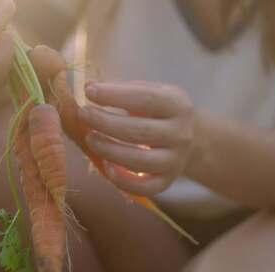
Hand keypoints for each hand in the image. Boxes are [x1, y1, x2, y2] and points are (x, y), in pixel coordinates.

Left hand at [78, 81, 196, 195]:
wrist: (190, 139)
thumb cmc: (159, 111)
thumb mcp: (152, 92)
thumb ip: (123, 89)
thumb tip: (89, 86)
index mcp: (177, 105)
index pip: (146, 98)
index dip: (115, 95)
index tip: (89, 91)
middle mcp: (180, 134)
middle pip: (139, 131)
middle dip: (105, 122)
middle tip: (83, 114)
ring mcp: (175, 161)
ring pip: (139, 161)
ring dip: (108, 150)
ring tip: (90, 138)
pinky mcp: (167, 181)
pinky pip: (144, 187)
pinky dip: (123, 180)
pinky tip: (107, 166)